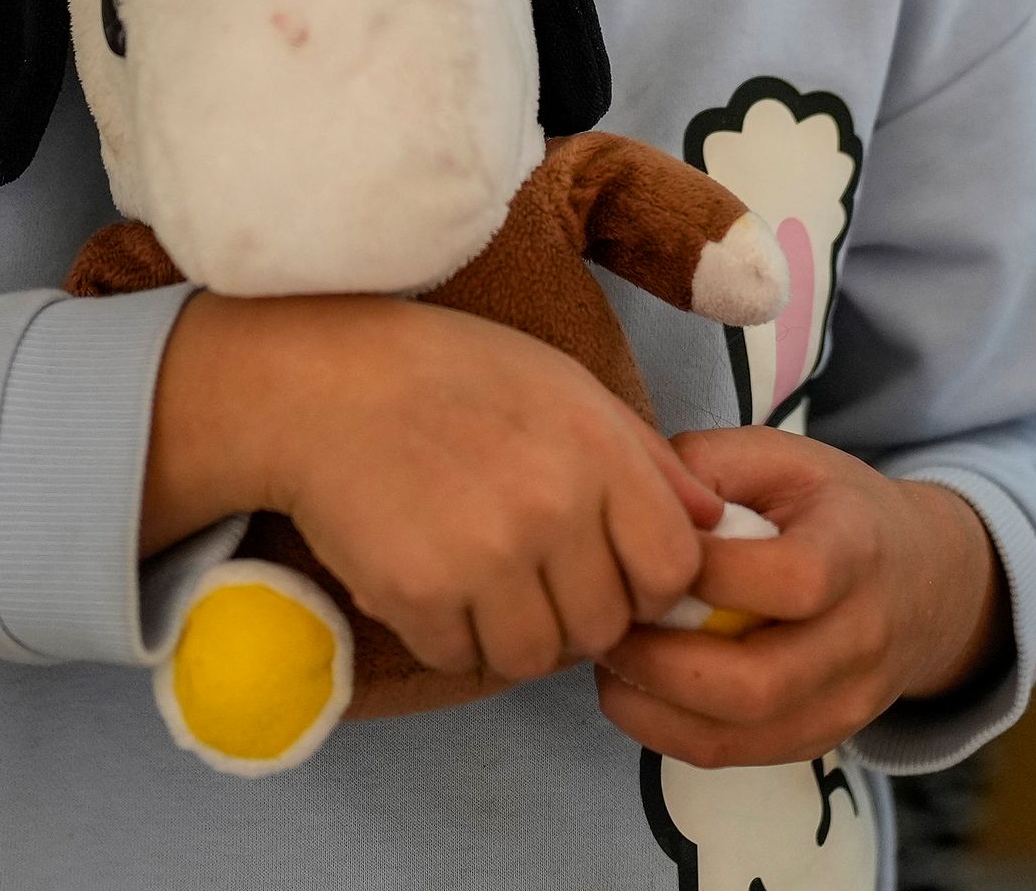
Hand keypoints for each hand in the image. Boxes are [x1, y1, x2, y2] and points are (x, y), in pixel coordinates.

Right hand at [144, 294, 720, 685]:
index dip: (646, 580)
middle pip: (606, 626)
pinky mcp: (417, 593)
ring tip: (483, 585)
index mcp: (599, 450)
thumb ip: (644, 457)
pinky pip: (461, 660)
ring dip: (515, 636)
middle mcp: (552, 506)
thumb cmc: (449, 375)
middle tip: (535, 578)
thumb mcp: (563, 385)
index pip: (673, 569)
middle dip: (579, 614)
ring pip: (536, 658)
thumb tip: (711, 523)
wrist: (323, 383)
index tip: (609, 565)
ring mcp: (484, 555)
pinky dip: (450, 638)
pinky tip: (433, 585)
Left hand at [592, 427, 999, 768]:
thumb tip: (632, 500)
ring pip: (738, 736)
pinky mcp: (820, 740)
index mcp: (858, 551)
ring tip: (612, 661)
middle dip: (659, 661)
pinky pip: (733, 756)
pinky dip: (669, 731)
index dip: (705, 573)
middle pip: (758, 682)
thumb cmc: (837, 509)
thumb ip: (708, 464)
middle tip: (609, 624)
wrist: (925, 581)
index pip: (789, 580)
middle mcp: (862, 639)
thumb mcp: (785, 458)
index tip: (644, 553)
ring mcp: (846, 703)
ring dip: (652, 706)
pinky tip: (638, 690)